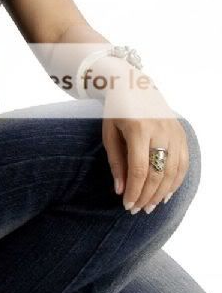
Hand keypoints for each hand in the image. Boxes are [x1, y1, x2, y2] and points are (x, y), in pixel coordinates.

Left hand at [101, 85, 188, 213]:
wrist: (134, 84)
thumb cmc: (116, 110)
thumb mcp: (109, 133)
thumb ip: (116, 162)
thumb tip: (120, 190)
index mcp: (139, 129)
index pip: (140, 170)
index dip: (134, 191)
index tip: (126, 205)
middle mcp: (161, 131)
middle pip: (158, 173)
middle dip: (147, 196)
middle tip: (137, 209)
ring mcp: (175, 132)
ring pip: (173, 171)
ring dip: (162, 193)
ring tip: (149, 206)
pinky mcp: (182, 133)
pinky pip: (183, 163)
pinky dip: (175, 181)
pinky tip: (165, 194)